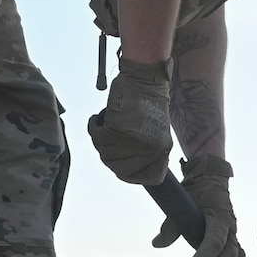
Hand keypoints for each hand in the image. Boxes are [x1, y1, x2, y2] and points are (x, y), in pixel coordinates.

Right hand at [88, 58, 172, 183]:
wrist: (145, 79)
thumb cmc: (150, 103)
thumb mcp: (157, 133)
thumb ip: (147, 152)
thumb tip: (127, 168)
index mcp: (163, 151)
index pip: (147, 177)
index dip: (132, 174)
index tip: (122, 167)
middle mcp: (149, 149)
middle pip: (119, 167)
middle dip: (111, 155)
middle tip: (109, 142)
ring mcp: (132, 141)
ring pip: (105, 153)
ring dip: (101, 140)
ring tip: (106, 126)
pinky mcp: (116, 129)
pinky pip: (96, 136)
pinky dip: (94, 126)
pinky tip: (97, 119)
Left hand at [153, 155, 242, 256]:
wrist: (210, 180)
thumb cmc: (194, 192)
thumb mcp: (180, 203)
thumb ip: (170, 225)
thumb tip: (157, 244)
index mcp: (219, 216)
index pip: (215, 240)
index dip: (205, 255)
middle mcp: (230, 227)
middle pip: (229, 255)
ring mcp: (233, 234)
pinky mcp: (232, 239)